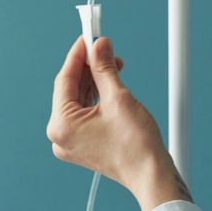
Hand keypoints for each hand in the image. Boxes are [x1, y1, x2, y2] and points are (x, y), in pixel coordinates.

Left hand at [47, 35, 190, 210]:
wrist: (151, 174)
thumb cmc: (135, 144)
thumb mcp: (118, 98)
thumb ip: (104, 68)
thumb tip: (98, 45)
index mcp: (61, 125)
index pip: (65, 79)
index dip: (78, 54)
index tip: (88, 36)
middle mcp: (60, 135)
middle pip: (70, 89)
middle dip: (88, 67)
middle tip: (103, 47)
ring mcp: (71, 142)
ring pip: (78, 100)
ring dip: (94, 80)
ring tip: (112, 64)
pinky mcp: (83, 144)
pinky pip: (85, 113)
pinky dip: (96, 97)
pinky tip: (109, 83)